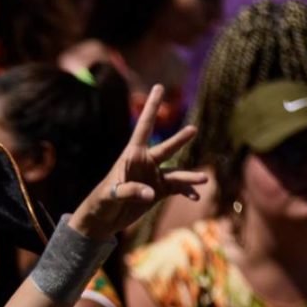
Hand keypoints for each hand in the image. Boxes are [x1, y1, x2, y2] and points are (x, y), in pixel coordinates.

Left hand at [70, 85, 208, 240]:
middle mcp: (146, 163)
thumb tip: (151, 193)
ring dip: (189, 176)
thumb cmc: (102, 202)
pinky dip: (187, 192)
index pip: (144, 127)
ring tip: (204, 179)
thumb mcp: (111, 195)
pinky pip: (177, 188)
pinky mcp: (158, 192)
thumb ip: (130, 191)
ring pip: (177, 172)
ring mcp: (154, 177)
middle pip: (166, 148)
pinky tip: (195, 196)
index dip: (151, 107)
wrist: (103, 220)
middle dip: (179, 140)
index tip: (159, 87)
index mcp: (132, 155)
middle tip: (192, 130)